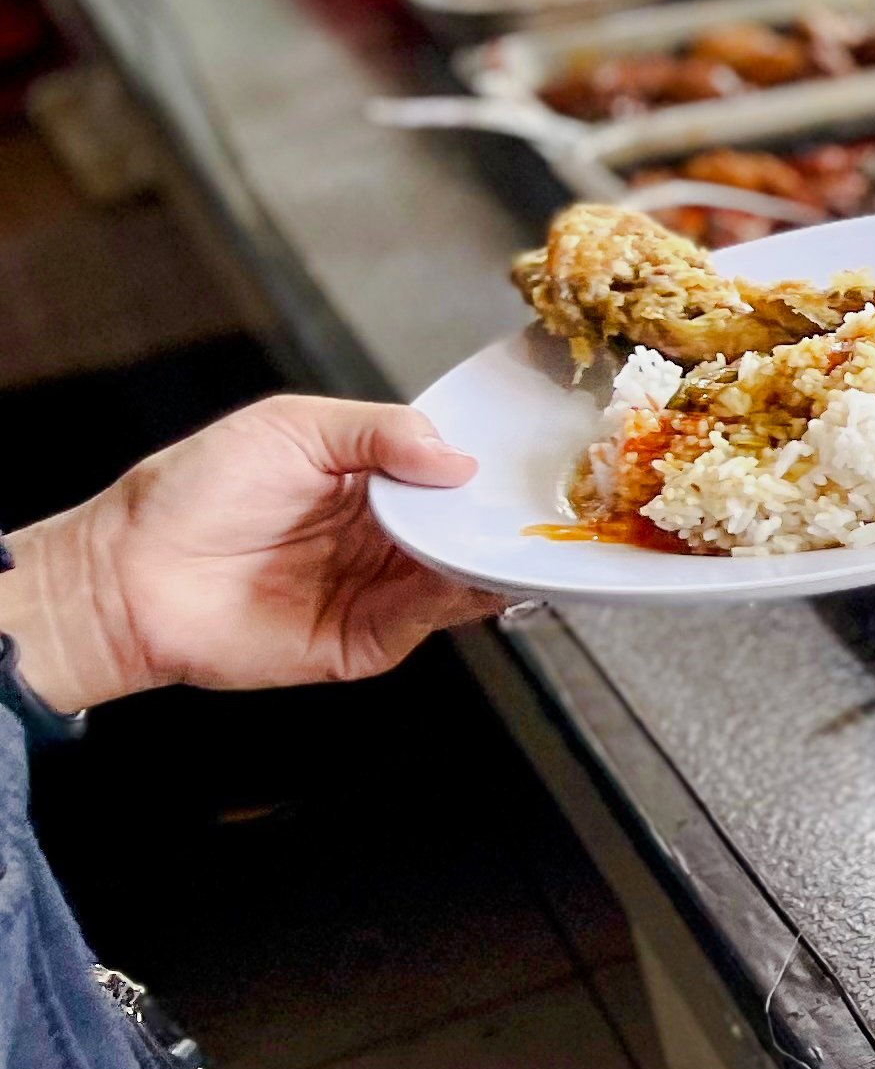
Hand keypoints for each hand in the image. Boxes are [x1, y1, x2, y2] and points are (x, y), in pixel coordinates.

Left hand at [0, 396, 505, 714]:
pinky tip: (473, 569)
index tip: (531, 457)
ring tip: (524, 533)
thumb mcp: (291, 427)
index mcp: (372, 484)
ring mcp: (380, 592)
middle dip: (508, 516)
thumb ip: (380, 431)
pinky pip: (432, 618)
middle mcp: (385, 540)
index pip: (454, 478)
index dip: (491, 468)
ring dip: (495, 556)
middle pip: (470, 530)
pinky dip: (462, 595)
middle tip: (550, 500)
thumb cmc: (192, 492)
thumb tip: (457, 457)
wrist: (129, 575)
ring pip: (465, 576)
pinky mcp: (369, 642)